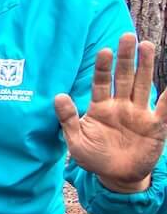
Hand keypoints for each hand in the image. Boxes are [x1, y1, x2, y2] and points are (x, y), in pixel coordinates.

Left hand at [55, 33, 166, 192]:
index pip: (101, 83)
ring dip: (144, 66)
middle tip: (127, 36)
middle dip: (125, 58)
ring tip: (146, 45)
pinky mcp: (154, 125)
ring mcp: (138, 113)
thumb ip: (68, 119)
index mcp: (101, 108)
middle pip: (123, 77)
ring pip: (141, 85)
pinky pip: (163, 109)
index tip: (104, 51)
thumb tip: (58, 95)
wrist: (116, 176)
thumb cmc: (94, 157)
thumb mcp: (76, 141)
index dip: (103, 68)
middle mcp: (121, 105)